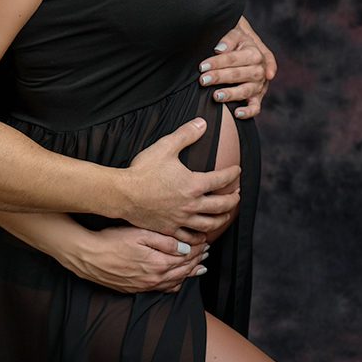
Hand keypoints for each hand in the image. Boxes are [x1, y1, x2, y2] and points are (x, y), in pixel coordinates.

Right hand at [67, 227, 210, 293]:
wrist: (87, 256)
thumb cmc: (111, 241)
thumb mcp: (139, 234)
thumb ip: (164, 241)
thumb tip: (185, 247)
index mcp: (158, 264)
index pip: (186, 258)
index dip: (198, 250)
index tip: (205, 242)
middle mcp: (154, 279)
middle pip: (183, 271)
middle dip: (197, 261)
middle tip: (206, 253)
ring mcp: (145, 286)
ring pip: (174, 282)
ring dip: (188, 274)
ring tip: (199, 267)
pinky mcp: (136, 289)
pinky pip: (162, 290)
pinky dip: (174, 285)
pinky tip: (177, 282)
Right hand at [121, 117, 240, 240]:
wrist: (123, 193)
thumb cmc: (143, 170)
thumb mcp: (165, 147)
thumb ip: (186, 134)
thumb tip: (202, 123)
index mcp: (193, 184)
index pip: (221, 179)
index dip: (232, 174)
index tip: (237, 171)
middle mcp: (191, 204)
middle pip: (221, 205)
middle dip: (233, 200)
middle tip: (237, 195)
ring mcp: (181, 219)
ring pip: (209, 224)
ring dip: (222, 219)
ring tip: (226, 215)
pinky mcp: (170, 229)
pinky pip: (190, 238)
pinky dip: (200, 238)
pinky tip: (203, 236)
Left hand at [197, 16, 277, 119]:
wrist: (248, 47)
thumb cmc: (237, 41)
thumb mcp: (235, 34)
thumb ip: (228, 40)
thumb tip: (219, 49)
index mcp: (255, 53)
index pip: (234, 58)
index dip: (217, 62)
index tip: (202, 66)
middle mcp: (260, 69)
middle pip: (239, 74)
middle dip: (220, 77)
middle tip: (203, 80)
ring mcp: (259, 85)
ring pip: (246, 91)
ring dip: (231, 94)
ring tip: (215, 96)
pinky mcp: (258, 97)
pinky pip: (255, 107)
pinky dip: (248, 112)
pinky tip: (236, 113)